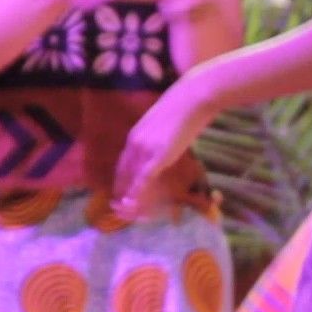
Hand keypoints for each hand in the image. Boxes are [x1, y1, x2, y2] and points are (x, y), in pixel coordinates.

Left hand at [113, 75, 214, 217]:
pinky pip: (143, 178)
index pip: (123, 163)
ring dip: (127, 197)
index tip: (120, 194)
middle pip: (122, 173)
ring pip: (130, 178)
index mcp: (135, 135)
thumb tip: (163, 145)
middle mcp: (134, 143)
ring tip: (125, 212)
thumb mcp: (163, 125)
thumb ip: (158, 137)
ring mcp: (144, 150)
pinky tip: (133, 204)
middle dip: (120, 192)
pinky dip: (136, 192)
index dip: (121, 180)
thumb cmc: (183, 108)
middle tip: (119, 209)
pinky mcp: (157, 155)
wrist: (192, 98)